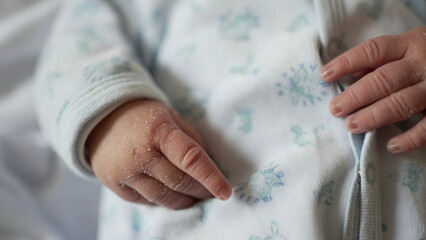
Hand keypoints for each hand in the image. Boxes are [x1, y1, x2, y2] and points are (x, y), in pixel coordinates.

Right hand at [86, 100, 231, 208]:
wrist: (102, 119)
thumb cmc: (145, 117)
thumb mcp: (172, 117)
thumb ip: (192, 140)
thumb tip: (210, 167)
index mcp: (159, 131)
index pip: (190, 158)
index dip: (210, 177)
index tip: (226, 192)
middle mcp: (140, 154)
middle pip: (178, 182)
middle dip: (200, 191)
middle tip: (211, 193)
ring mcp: (125, 173)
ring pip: (163, 197)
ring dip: (184, 200)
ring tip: (194, 197)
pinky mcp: (115, 186)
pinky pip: (146, 201)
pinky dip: (163, 200)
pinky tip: (170, 194)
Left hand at [320, 26, 425, 153]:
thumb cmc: (425, 57)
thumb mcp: (406, 48)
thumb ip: (380, 62)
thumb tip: (349, 77)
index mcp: (408, 44)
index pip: (373, 51)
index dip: (347, 62)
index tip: (325, 75)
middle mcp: (421, 64)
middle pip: (385, 79)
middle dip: (356, 95)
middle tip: (335, 109)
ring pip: (402, 102)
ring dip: (374, 115)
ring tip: (351, 125)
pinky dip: (410, 138)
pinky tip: (390, 146)